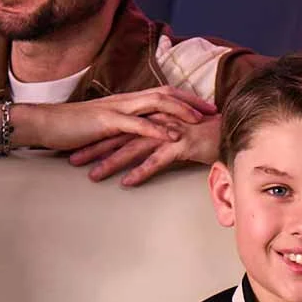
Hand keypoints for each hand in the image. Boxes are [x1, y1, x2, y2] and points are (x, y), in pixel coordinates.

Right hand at [14, 86, 211, 152]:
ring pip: (156, 104)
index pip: (161, 93)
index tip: (204, 107)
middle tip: (213, 111)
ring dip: (180, 111)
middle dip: (191, 101)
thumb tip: (134, 134)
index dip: (184, 98)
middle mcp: (124, 99)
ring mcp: (116, 109)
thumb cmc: (69, 128)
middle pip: (166, 93)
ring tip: (199, 120)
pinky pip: (137, 124)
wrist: (44, 124)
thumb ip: (119, 127)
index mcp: (124, 100)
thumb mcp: (100, 126)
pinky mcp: (107, 122)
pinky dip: (157, 129)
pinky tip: (172, 136)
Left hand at [69, 112, 221, 186]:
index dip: (95, 137)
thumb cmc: (198, 133)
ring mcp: (169, 132)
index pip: (117, 128)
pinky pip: (158, 160)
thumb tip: (130, 149)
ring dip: (112, 162)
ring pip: (134, 148)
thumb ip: (149, 138)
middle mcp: (156, 123)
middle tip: (72, 161)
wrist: (229, 129)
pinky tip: (128, 182)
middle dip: (94, 148)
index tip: (73, 146)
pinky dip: (142, 170)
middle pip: (119, 136)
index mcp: (150, 119)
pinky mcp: (183, 144)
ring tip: (94, 175)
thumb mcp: (168, 133)